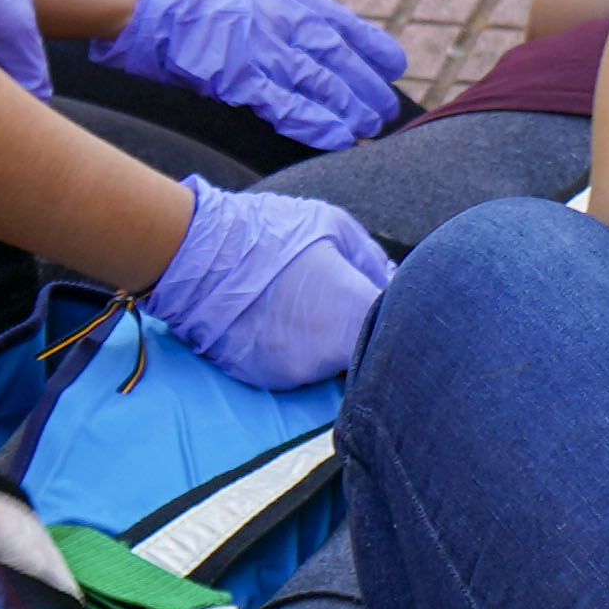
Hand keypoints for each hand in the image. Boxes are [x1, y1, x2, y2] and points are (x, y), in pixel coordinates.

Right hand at [94, 0, 412, 148]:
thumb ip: (274, 3)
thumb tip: (297, 18)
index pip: (344, 24)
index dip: (373, 47)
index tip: (395, 65)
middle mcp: (285, 21)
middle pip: (340, 59)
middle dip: (368, 87)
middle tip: (389, 112)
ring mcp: (265, 50)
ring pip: (322, 84)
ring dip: (350, 109)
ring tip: (370, 129)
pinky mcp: (240, 78)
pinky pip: (286, 105)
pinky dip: (316, 122)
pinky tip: (338, 138)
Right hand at [142, 180, 391, 388]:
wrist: (197, 256)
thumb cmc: (271, 233)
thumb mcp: (335, 227)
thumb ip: (373, 262)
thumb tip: (393, 283)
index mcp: (356, 314)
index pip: (408, 340)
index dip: (411, 326)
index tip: (401, 312)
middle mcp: (331, 356)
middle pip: (372, 363)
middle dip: (375, 342)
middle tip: (360, 313)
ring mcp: (298, 374)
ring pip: (333, 369)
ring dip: (334, 347)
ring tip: (312, 311)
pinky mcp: (268, 381)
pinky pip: (298, 370)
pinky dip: (299, 354)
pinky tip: (285, 324)